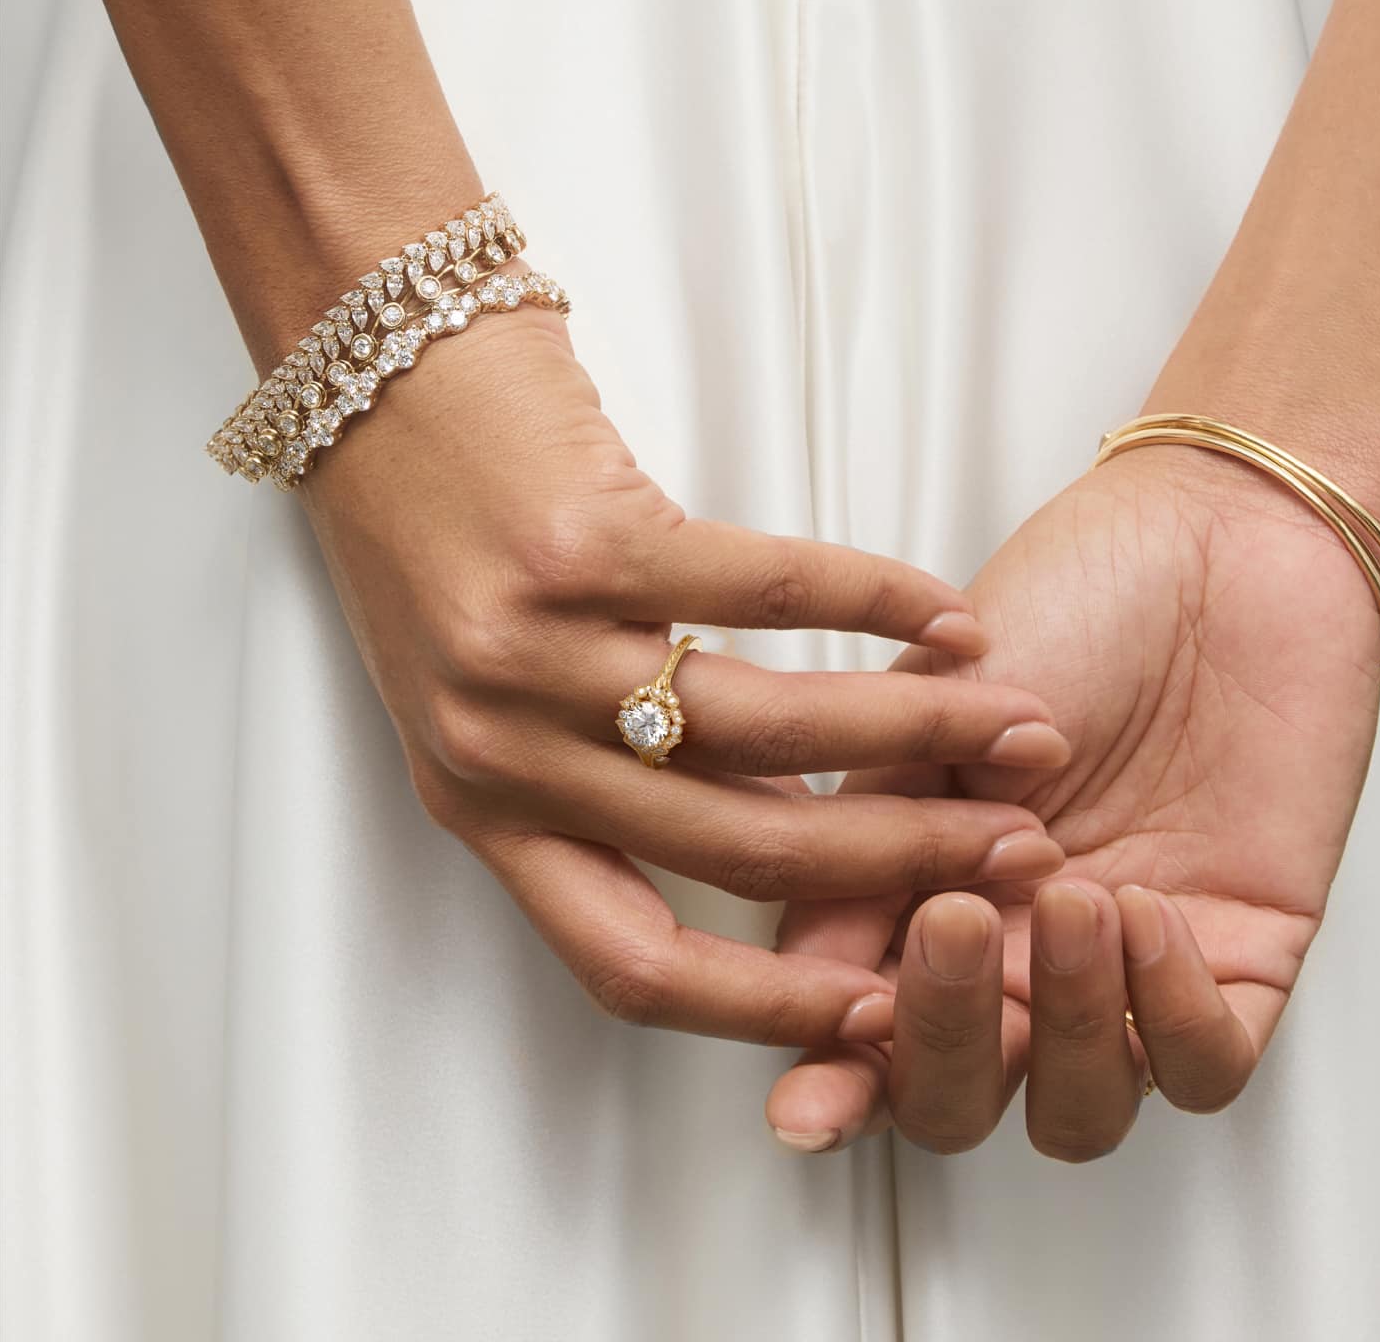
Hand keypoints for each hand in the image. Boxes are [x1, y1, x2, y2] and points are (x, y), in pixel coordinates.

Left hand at [298, 285, 1071, 1046]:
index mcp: (484, 808)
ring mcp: (540, 648)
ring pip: (770, 732)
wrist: (368, 368)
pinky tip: (944, 614)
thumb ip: (637, 773)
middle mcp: (506, 748)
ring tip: (1011, 725)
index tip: (882, 1010)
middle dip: (901, 862)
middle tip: (1009, 847)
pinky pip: (768, 590)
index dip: (767, 1011)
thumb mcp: (510, 690)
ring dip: (915, 735)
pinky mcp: (586, 538)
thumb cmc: (438, 528)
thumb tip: (794, 820)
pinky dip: (877, 602)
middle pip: (740, 852)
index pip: (632, 961)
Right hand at [765, 442, 1379, 1154]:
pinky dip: (1173, 1017)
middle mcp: (1019, 951)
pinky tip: (1148, 912)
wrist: (1215, 540)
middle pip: (962, 1098)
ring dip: (1068, 1029)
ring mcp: (1126, 966)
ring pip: (1081, 1109)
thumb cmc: (1074, 599)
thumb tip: (793, 967)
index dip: (834, 1087)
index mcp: (927, 894)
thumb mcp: (930, 715)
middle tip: (951, 925)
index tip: (810, 1098)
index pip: (868, 1034)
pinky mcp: (1238, 955)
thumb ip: (863, 839)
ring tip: (1069, 889)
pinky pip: (1208, 1064)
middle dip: (943, 1043)